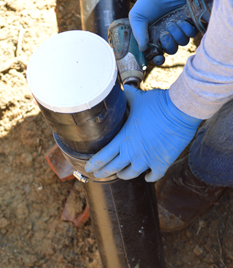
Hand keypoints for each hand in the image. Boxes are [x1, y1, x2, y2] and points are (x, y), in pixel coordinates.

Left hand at [85, 86, 200, 181]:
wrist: (179, 112)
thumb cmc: (157, 104)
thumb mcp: (137, 99)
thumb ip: (127, 97)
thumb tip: (122, 89)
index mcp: (123, 139)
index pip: (103, 156)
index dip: (94, 163)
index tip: (89, 168)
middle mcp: (133, 153)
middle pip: (113, 168)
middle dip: (104, 172)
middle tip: (99, 174)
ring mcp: (148, 160)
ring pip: (131, 174)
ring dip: (124, 175)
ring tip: (121, 174)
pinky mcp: (162, 163)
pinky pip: (153, 176)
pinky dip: (149, 177)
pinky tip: (147, 177)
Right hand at [129, 0, 196, 63]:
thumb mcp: (137, 16)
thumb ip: (138, 33)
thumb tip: (143, 49)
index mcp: (152, 35)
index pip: (156, 54)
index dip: (157, 59)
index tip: (159, 57)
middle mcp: (166, 34)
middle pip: (170, 50)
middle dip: (168, 44)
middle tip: (164, 32)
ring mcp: (179, 29)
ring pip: (181, 43)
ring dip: (177, 35)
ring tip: (172, 22)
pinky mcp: (190, 22)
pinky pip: (191, 34)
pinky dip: (186, 29)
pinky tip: (182, 20)